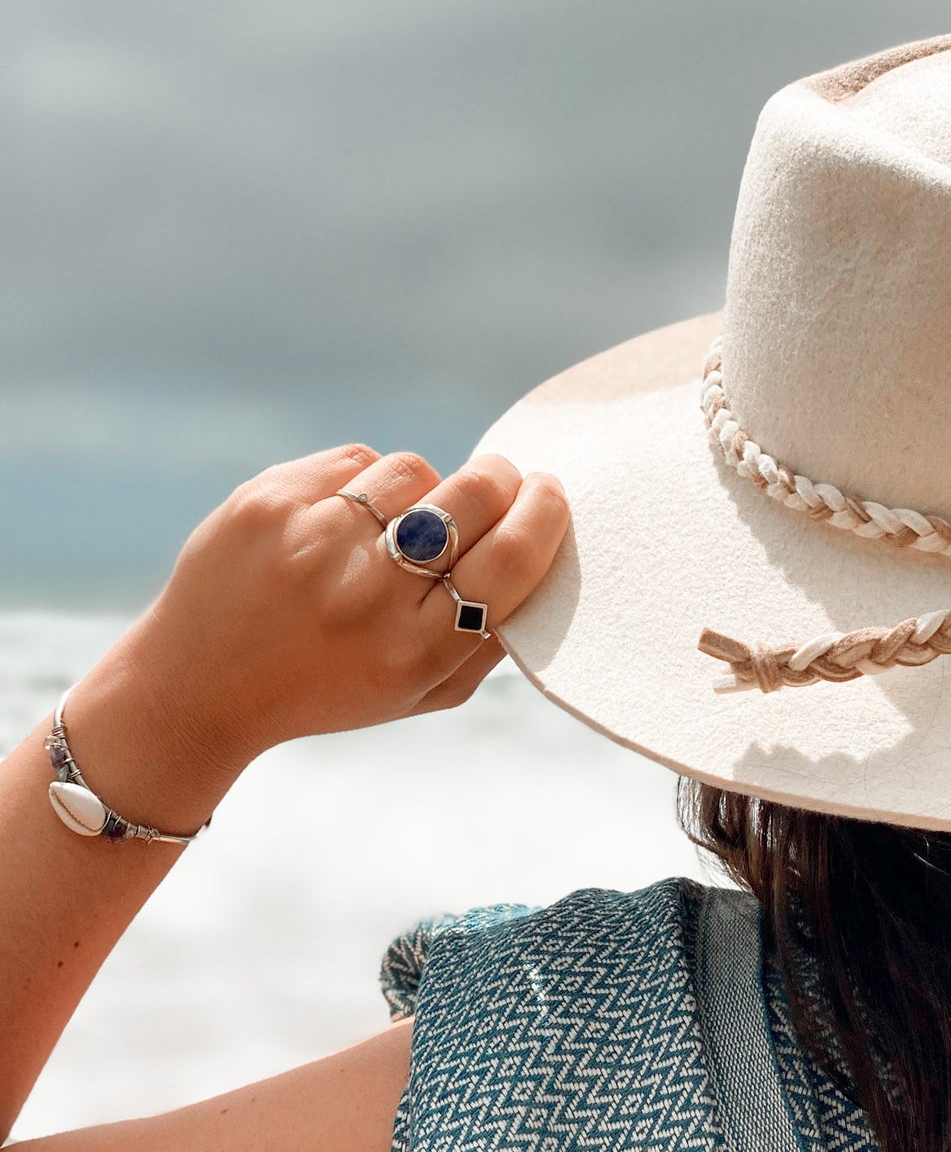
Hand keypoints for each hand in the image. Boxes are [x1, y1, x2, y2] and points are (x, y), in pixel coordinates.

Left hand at [74, 444, 569, 801]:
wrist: (198, 685)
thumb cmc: (332, 687)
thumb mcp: (424, 692)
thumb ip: (492, 640)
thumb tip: (546, 555)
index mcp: (415, 652)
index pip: (509, 561)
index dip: (543, 515)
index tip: (550, 494)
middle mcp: (366, 596)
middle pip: (472, 497)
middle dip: (501, 480)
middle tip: (501, 482)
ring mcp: (312, 541)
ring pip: (415, 469)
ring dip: (424, 488)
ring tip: (400, 522)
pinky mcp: (268, 500)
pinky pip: (356, 460)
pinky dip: (366, 482)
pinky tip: (343, 521)